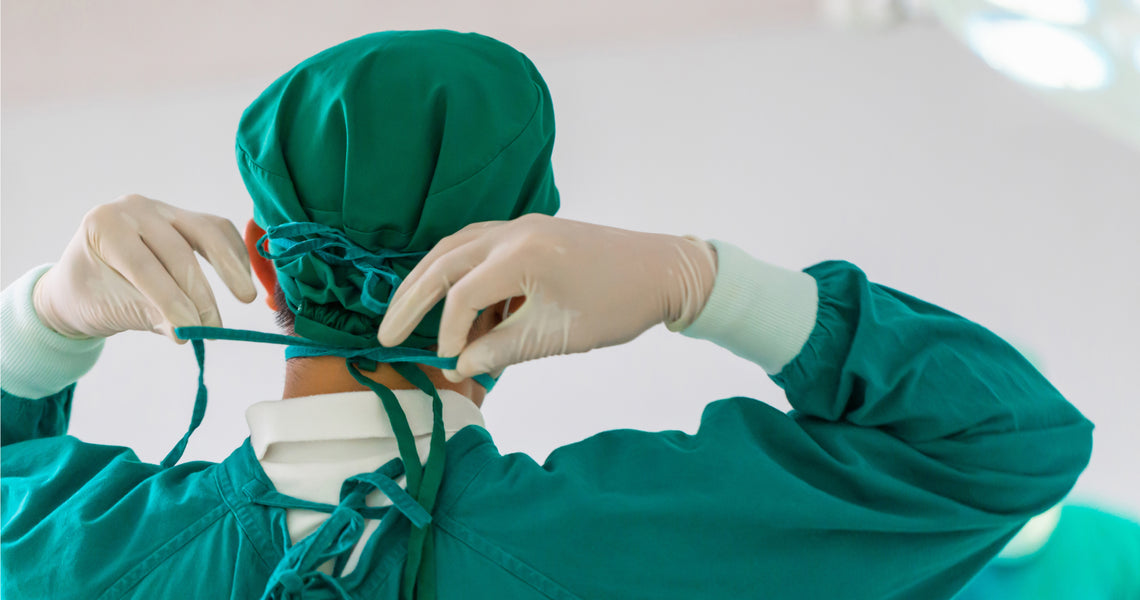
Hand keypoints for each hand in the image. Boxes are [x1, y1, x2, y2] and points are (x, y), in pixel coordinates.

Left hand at [33, 194, 257, 342]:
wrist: (86, 280)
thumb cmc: (90, 294)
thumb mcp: (108, 306)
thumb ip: (146, 314)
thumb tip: (187, 331)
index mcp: (104, 225)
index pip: (144, 265)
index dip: (170, 300)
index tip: (191, 331)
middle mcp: (134, 208)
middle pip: (178, 251)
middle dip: (199, 294)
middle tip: (213, 328)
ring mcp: (162, 209)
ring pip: (207, 232)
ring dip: (230, 266)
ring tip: (246, 297)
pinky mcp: (185, 217)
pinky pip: (218, 230)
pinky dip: (234, 254)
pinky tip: (243, 279)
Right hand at [378, 214, 716, 379]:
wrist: (663, 270)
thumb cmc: (617, 304)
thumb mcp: (559, 335)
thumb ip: (503, 349)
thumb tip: (459, 365)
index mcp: (523, 253)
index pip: (461, 293)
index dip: (448, 332)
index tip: (448, 363)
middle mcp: (514, 231)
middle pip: (443, 262)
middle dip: (411, 301)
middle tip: (385, 337)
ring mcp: (521, 226)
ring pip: (455, 250)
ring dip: (428, 282)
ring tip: (406, 316)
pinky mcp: (530, 232)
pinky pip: (478, 249)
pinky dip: (459, 275)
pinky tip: (456, 306)